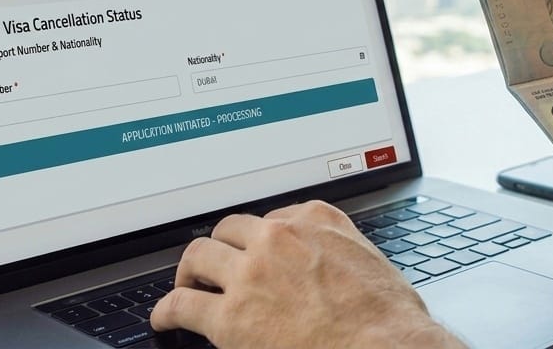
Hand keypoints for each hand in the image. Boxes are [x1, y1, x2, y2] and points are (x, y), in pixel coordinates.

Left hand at [150, 200, 459, 347]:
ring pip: (199, 256)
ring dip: (191, 270)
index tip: (257, 248)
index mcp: (316, 220)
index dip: (261, 238)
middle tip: (217, 264)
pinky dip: (167, 310)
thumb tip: (331, 266)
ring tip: (187, 283)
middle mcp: (278, 238)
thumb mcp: (369, 262)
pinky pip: (182, 304)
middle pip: (230, 229)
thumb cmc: (388, 318)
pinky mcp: (231, 318)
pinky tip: (164, 318)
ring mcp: (252, 275)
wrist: (385, 348)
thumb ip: (339, 251)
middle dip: (222, 246)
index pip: (273, 216)